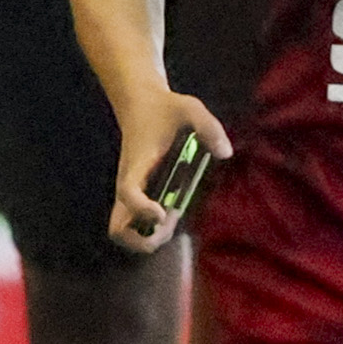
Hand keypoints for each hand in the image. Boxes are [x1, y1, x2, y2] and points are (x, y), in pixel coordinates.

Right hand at [105, 85, 232, 252]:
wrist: (141, 104)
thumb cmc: (166, 108)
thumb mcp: (190, 108)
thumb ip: (208, 126)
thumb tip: (225, 153)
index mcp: (137, 165)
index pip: (128, 193)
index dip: (142, 209)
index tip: (164, 213)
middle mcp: (127, 184)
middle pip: (117, 230)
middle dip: (143, 239)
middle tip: (168, 223)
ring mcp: (129, 193)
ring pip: (123, 232)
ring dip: (149, 237)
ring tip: (173, 217)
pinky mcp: (136, 196)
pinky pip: (134, 225)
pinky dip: (152, 230)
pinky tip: (173, 213)